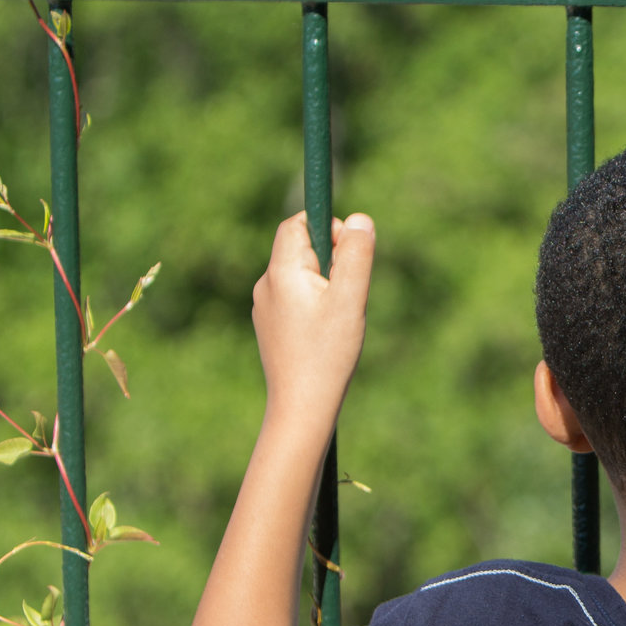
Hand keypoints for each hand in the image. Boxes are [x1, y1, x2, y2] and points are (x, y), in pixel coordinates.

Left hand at [252, 211, 374, 430]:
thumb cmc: (328, 353)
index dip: (328, 227)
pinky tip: (325, 334)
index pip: (298, 223)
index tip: (349, 256)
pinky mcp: (270, 326)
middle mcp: (266, 284)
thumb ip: (356, 255)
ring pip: (299, 274)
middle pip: (299, 247)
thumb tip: (360, 218)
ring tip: (337, 319)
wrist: (301, 407)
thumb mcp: (350, 299)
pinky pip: (294, 298)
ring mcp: (265, 306)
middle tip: (348, 293)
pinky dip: (314, 305)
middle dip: (330, 260)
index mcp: (282, 270)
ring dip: (324, 284)